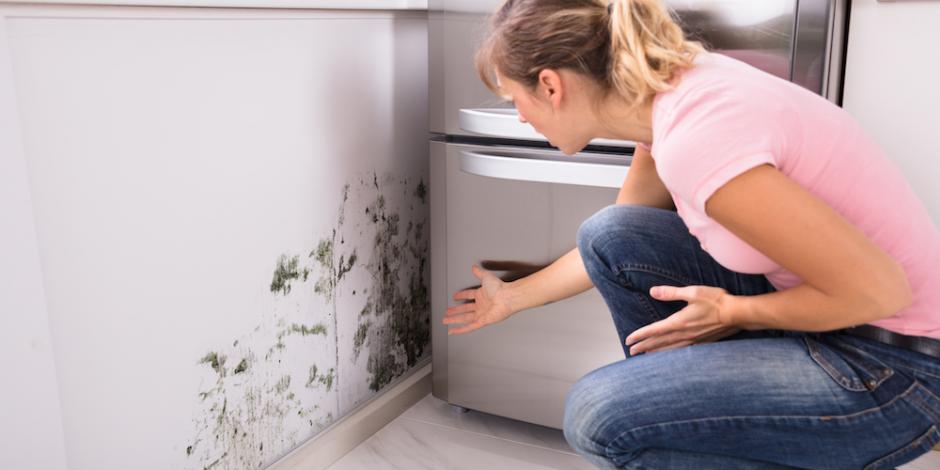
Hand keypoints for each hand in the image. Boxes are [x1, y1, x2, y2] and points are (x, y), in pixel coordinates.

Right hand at [443, 265, 515, 334]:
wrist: (507, 297)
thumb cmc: (500, 288)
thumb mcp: (486, 277)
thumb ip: (479, 273)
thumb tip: (474, 267)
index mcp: (482, 295)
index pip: (468, 295)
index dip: (461, 296)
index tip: (455, 297)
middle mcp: (482, 305)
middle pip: (465, 309)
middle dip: (455, 311)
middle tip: (447, 312)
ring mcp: (482, 314)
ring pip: (465, 319)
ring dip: (454, 320)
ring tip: (445, 320)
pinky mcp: (483, 321)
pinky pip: (469, 327)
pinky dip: (461, 329)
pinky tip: (454, 331)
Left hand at [625, 285, 741, 354]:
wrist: (737, 314)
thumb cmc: (716, 301)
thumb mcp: (692, 292)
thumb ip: (671, 293)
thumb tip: (652, 291)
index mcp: (679, 322)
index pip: (654, 331)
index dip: (640, 335)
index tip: (628, 340)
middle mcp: (684, 334)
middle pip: (659, 342)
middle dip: (644, 346)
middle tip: (631, 351)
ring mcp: (693, 340)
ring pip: (669, 349)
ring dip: (655, 352)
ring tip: (645, 355)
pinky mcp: (701, 342)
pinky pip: (681, 350)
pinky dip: (671, 353)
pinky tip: (669, 355)